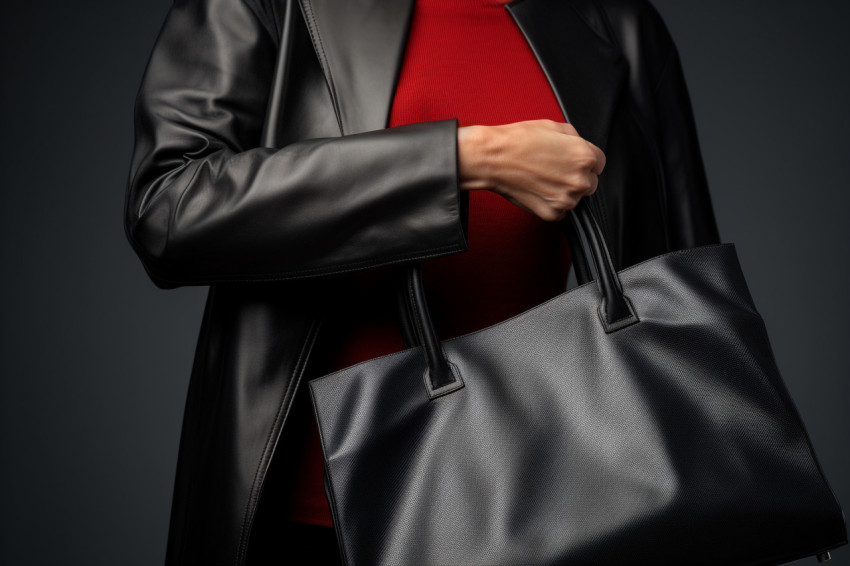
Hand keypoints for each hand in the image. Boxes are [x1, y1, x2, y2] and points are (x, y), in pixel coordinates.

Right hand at [457, 119, 605, 221]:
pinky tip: (537, 189)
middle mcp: (579, 180)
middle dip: (575, 177)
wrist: (493, 158)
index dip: (584, 161)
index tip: (571, 162)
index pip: (599, 163)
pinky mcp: (551, 213)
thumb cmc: (518, 141)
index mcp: (584, 157)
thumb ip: (575, 139)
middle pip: (589, 183)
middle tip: (554, 170)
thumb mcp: (554, 126)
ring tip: (542, 178)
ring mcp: (566, 199)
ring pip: (574, 198)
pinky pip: (560, 211)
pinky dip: (550, 203)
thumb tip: (579, 147)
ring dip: (563, 191)